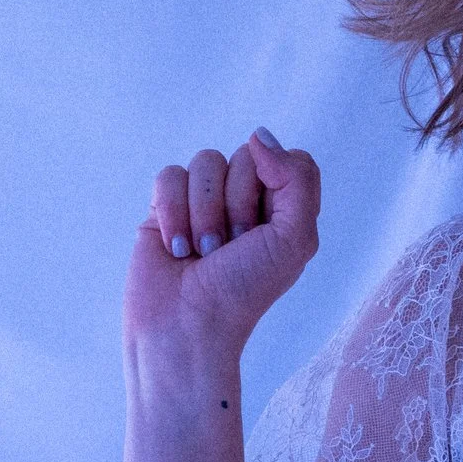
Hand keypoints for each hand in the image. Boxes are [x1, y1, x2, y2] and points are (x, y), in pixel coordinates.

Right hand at [124, 127, 321, 357]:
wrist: (187, 326)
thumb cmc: (245, 290)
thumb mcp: (295, 239)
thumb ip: (297, 180)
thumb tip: (259, 135)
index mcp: (285, 208)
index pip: (292, 159)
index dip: (277, 182)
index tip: (267, 224)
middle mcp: (247, 199)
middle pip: (246, 157)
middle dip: (238, 204)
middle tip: (232, 247)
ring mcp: (204, 201)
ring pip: (206, 161)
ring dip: (204, 212)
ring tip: (204, 251)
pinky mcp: (165, 207)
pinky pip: (169, 174)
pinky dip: (172, 212)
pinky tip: (176, 248)